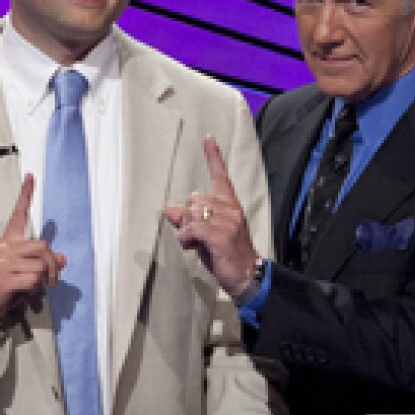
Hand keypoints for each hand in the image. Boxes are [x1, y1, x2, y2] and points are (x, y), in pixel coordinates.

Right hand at [0, 174, 65, 326]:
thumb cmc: (4, 285)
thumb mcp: (23, 271)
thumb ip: (42, 262)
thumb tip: (62, 259)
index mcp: (8, 242)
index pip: (17, 215)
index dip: (25, 195)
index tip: (30, 177)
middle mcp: (5, 248)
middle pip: (43, 246)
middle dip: (52, 264)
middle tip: (52, 279)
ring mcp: (3, 263)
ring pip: (41, 266)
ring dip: (44, 279)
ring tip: (34, 287)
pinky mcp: (4, 279)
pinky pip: (34, 280)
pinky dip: (35, 289)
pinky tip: (25, 292)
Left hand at [163, 136, 258, 297]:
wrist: (246, 275)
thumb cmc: (225, 254)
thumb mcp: (205, 234)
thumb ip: (189, 219)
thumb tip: (168, 209)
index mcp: (229, 204)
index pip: (220, 176)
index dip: (213, 156)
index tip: (208, 138)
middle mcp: (230, 208)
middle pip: (193, 199)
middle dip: (188, 217)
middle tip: (197, 235)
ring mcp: (227, 221)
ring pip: (190, 214)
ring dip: (187, 231)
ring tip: (199, 243)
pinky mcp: (220, 234)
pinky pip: (192, 229)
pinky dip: (186, 239)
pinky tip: (193, 246)